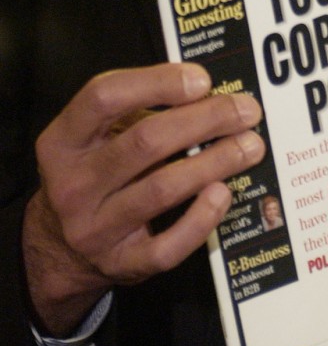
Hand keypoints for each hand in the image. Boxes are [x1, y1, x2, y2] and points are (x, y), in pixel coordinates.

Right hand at [23, 63, 264, 335]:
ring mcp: (94, 229)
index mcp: (62, 141)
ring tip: (250, 145)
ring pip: (162, 189)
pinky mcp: (121, 265)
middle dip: (206, 119)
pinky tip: (223, 193)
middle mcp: (73, 185)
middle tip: (246, 111)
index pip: (104, 96)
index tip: (202, 80)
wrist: (60, 250)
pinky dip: (201, 219)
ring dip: (215, 162)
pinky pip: (168, 246)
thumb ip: (140, 111)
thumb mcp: (97, 137)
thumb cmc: (95, 174)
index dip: (157, 82)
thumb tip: (210, 94)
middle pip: (145, 141)